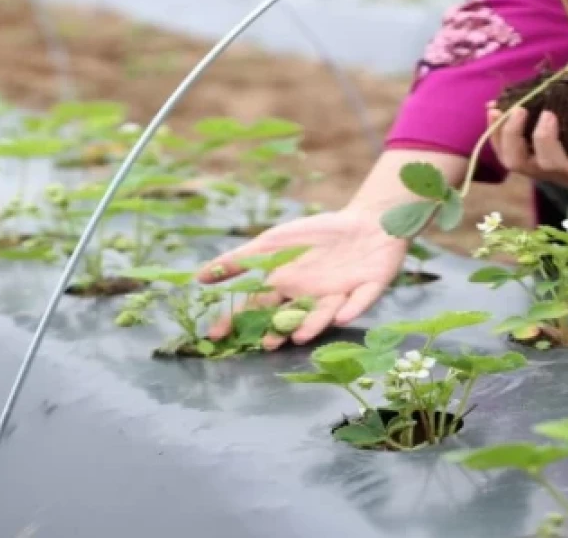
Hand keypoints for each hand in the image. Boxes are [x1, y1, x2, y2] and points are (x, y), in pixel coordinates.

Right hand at [196, 209, 408, 349]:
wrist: (365, 223)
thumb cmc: (315, 235)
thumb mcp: (271, 242)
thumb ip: (238, 259)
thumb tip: (199, 277)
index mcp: (286, 288)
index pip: (256, 307)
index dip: (237, 321)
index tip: (217, 336)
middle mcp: (309, 298)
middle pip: (289, 317)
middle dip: (279, 330)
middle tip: (268, 343)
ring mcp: (340, 296)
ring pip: (324, 314)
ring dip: (313, 324)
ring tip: (300, 336)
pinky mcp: (368, 289)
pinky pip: (360, 300)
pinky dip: (352, 308)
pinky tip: (341, 315)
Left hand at [489, 105, 567, 188]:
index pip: (554, 165)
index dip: (543, 141)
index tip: (548, 112)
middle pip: (525, 167)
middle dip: (511, 139)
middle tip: (514, 108)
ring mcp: (564, 167)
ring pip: (519, 161)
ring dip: (501, 137)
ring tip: (495, 107)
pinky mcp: (564, 155)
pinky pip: (526, 149)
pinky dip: (510, 132)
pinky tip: (504, 110)